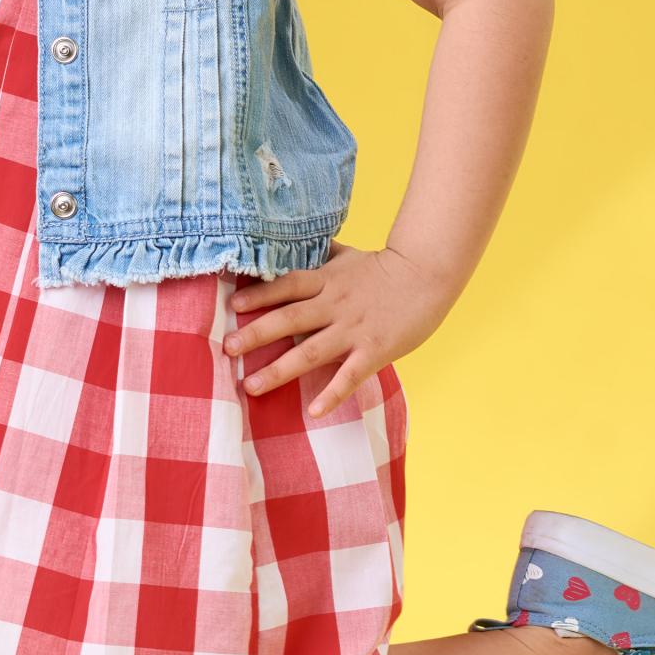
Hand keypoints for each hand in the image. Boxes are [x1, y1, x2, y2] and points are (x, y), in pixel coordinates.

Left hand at [222, 240, 453, 419]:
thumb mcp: (346, 255)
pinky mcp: (374, 350)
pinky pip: (350, 376)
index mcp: (327, 280)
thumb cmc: (385, 266)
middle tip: (228, 348)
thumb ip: (318, 256)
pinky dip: (332, 394)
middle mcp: (335, 304)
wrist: (427, 274)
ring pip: (310, 351)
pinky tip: (313, 411)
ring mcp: (354, 329)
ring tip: (250, 386)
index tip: (231, 305)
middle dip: (256, 334)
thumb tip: (288, 243)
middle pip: (289, 319)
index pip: (286, 285)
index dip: (259, 295)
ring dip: (279, 370)